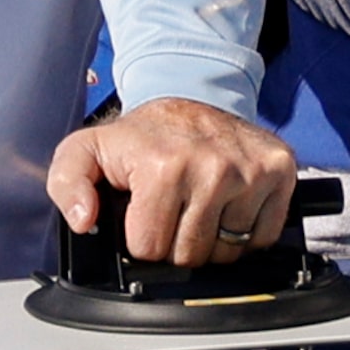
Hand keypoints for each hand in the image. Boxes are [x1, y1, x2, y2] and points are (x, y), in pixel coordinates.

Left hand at [48, 96, 297, 265]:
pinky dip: (246, 232)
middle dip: (177, 242)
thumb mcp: (87, 151)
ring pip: (229, 253)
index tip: (146, 211)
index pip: (150, 250)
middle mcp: (214, 169)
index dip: (143, 238)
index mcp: (163, 167)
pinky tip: (230, 205)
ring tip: (201, 205)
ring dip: (213, 239)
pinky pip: (264, 238)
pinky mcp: (280, 171)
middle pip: (191, 256)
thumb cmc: (143, 135)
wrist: (194, 93)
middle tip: (174, 208)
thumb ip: (68, 185)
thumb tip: (85, 221)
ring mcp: (252, 171)